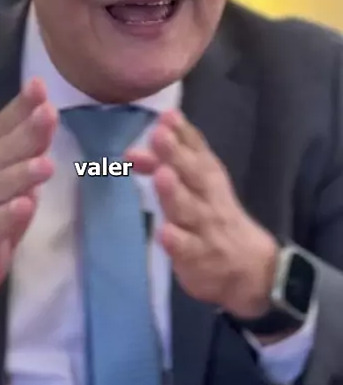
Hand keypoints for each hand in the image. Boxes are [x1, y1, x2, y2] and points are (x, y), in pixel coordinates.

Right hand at [0, 78, 56, 328]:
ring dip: (22, 174)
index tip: (39, 85)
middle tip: (49, 114)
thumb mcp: (10, 176)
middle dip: (26, 132)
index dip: (20, 106)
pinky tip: (25, 206)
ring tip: (46, 164)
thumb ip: (28, 148)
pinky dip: (9, 215)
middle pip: (3, 151)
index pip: (3, 125)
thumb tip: (49, 113)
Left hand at [127, 110, 278, 319]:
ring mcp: (205, 228)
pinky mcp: (200, 258)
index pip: (197, 149)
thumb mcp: (195, 186)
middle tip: (160, 136)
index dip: (182, 132)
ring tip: (162, 175)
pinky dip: (177, 241)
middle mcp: (208, 197)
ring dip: (174, 192)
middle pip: (193, 174)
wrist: (250, 268)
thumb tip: (134, 149)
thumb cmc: (212, 216)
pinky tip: (164, 233)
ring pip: (189, 209)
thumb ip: (166, 163)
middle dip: (176, 154)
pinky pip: (188, 249)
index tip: (168, 116)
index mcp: (208, 175)